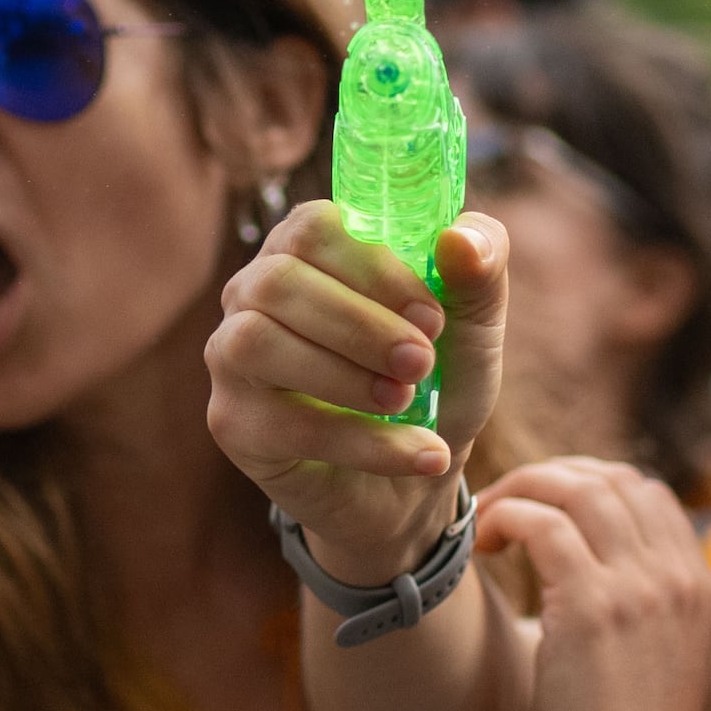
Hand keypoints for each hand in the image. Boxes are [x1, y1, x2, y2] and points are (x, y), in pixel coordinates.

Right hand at [204, 202, 509, 584]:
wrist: (415, 483)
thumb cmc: (435, 383)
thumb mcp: (473, 326)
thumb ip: (480, 271)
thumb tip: (461, 239)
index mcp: (308, 249)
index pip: (313, 227)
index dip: (375, 268)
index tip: (432, 316)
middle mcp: (254, 292)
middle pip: (278, 282)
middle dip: (360, 325)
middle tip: (421, 363)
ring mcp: (231, 357)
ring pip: (258, 345)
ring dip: (346, 377)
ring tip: (407, 401)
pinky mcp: (233, 424)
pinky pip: (285, 424)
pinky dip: (364, 442)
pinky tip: (419, 454)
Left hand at [468, 459, 710, 710]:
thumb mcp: (656, 669)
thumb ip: (640, 616)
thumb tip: (586, 580)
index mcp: (700, 588)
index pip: (647, 493)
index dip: (586, 488)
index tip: (541, 514)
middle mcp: (678, 576)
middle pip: (611, 479)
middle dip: (549, 480)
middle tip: (503, 511)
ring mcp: (639, 587)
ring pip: (575, 488)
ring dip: (521, 493)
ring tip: (485, 526)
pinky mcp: (591, 605)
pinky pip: (542, 523)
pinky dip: (505, 520)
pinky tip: (482, 550)